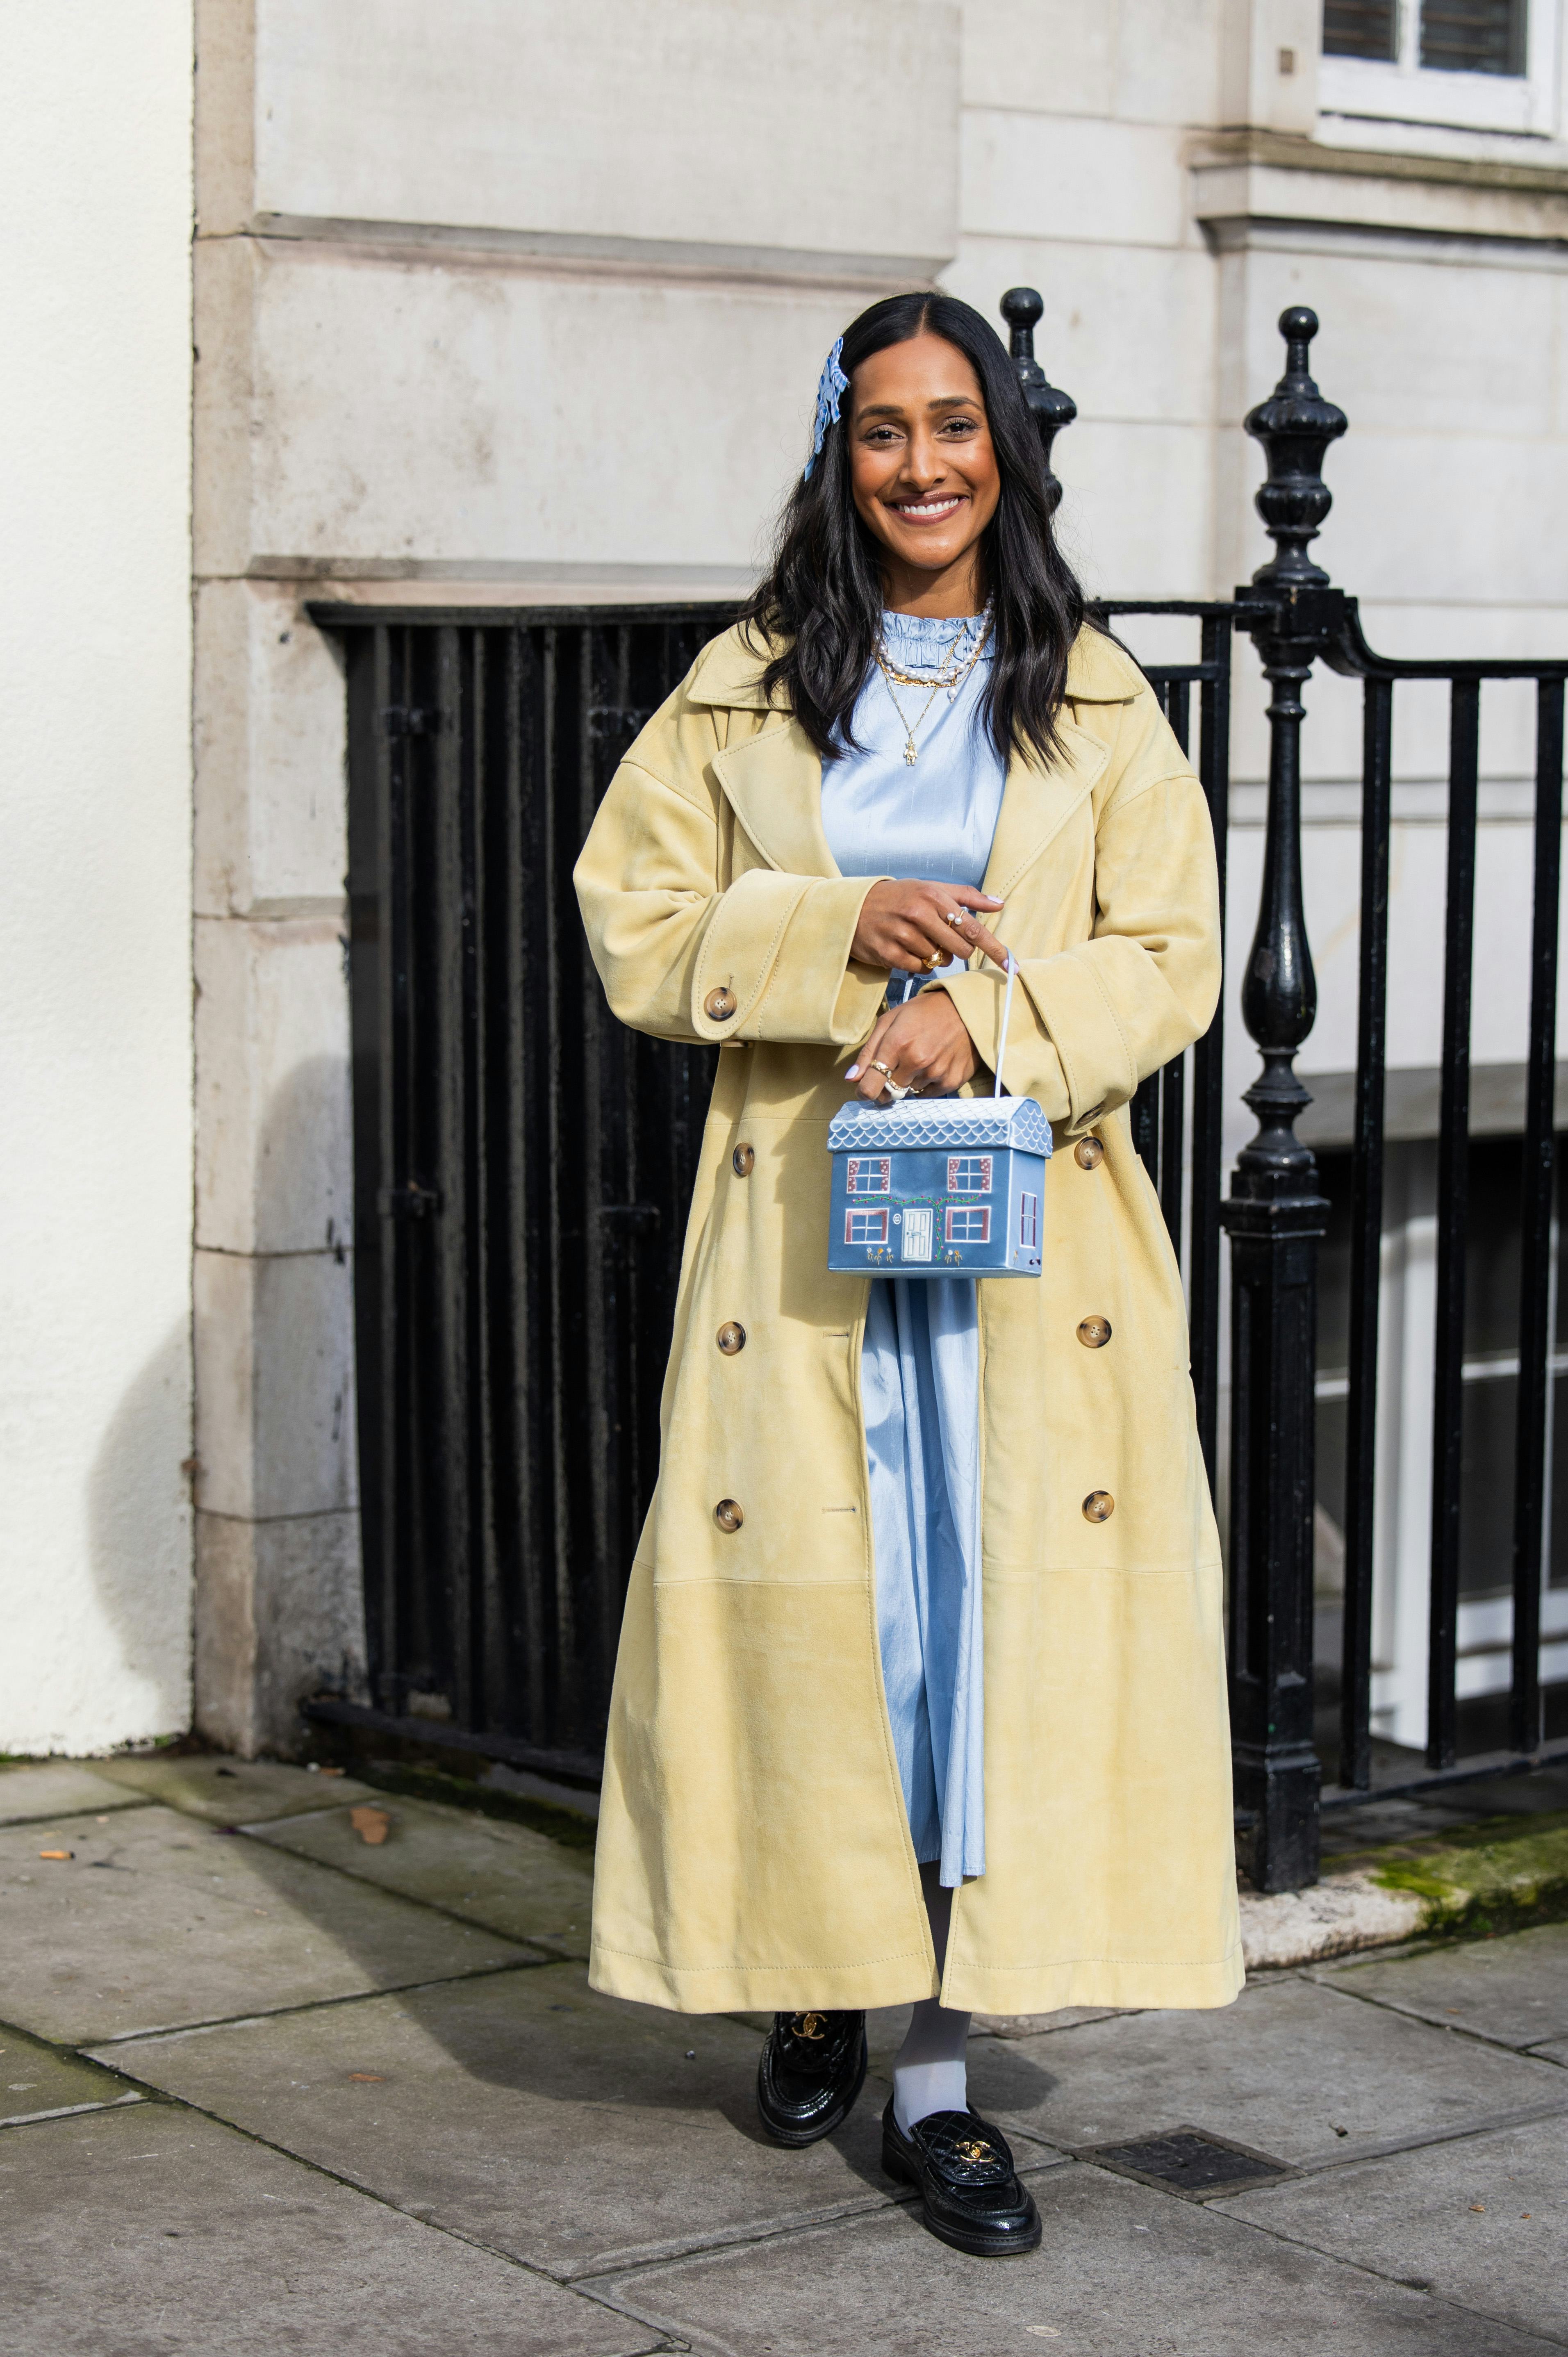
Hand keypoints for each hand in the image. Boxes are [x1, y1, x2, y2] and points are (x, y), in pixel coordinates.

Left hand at [847, 987, 979, 1102]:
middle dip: (886, 1085)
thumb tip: (851, 1078)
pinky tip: (932, 1064)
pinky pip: (928, 1094)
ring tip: (918, 1059)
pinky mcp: (952, 1081)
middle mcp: (916, 1061)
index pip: (871, 1086)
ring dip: (908, 1081)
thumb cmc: (923, 1012)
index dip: (864, 1091)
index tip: (865, 1088)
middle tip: (895, 1068)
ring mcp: (936, 1072)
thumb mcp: (890, 1021)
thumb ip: (869, 1051)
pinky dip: (925, 1084)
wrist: (965, 1009)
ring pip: (909, 1092)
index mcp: (897, 1043)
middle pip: (889, 1092)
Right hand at [851, 879, 1007, 975]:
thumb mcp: (931, 889)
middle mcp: (918, 914)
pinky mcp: (889, 954)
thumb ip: (967, 896)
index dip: (995, 949)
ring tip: (919, 939)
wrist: (853, 908)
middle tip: (943, 939)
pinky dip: (919, 963)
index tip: (1012, 965)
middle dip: (959, 950)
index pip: (973, 928)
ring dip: (936, 955)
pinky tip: (907, 949)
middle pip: (961, 950)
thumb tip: (1000, 904)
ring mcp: (902, 935)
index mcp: (933, 896)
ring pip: (940, 960)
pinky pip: (920, 968)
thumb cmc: (899, 897)